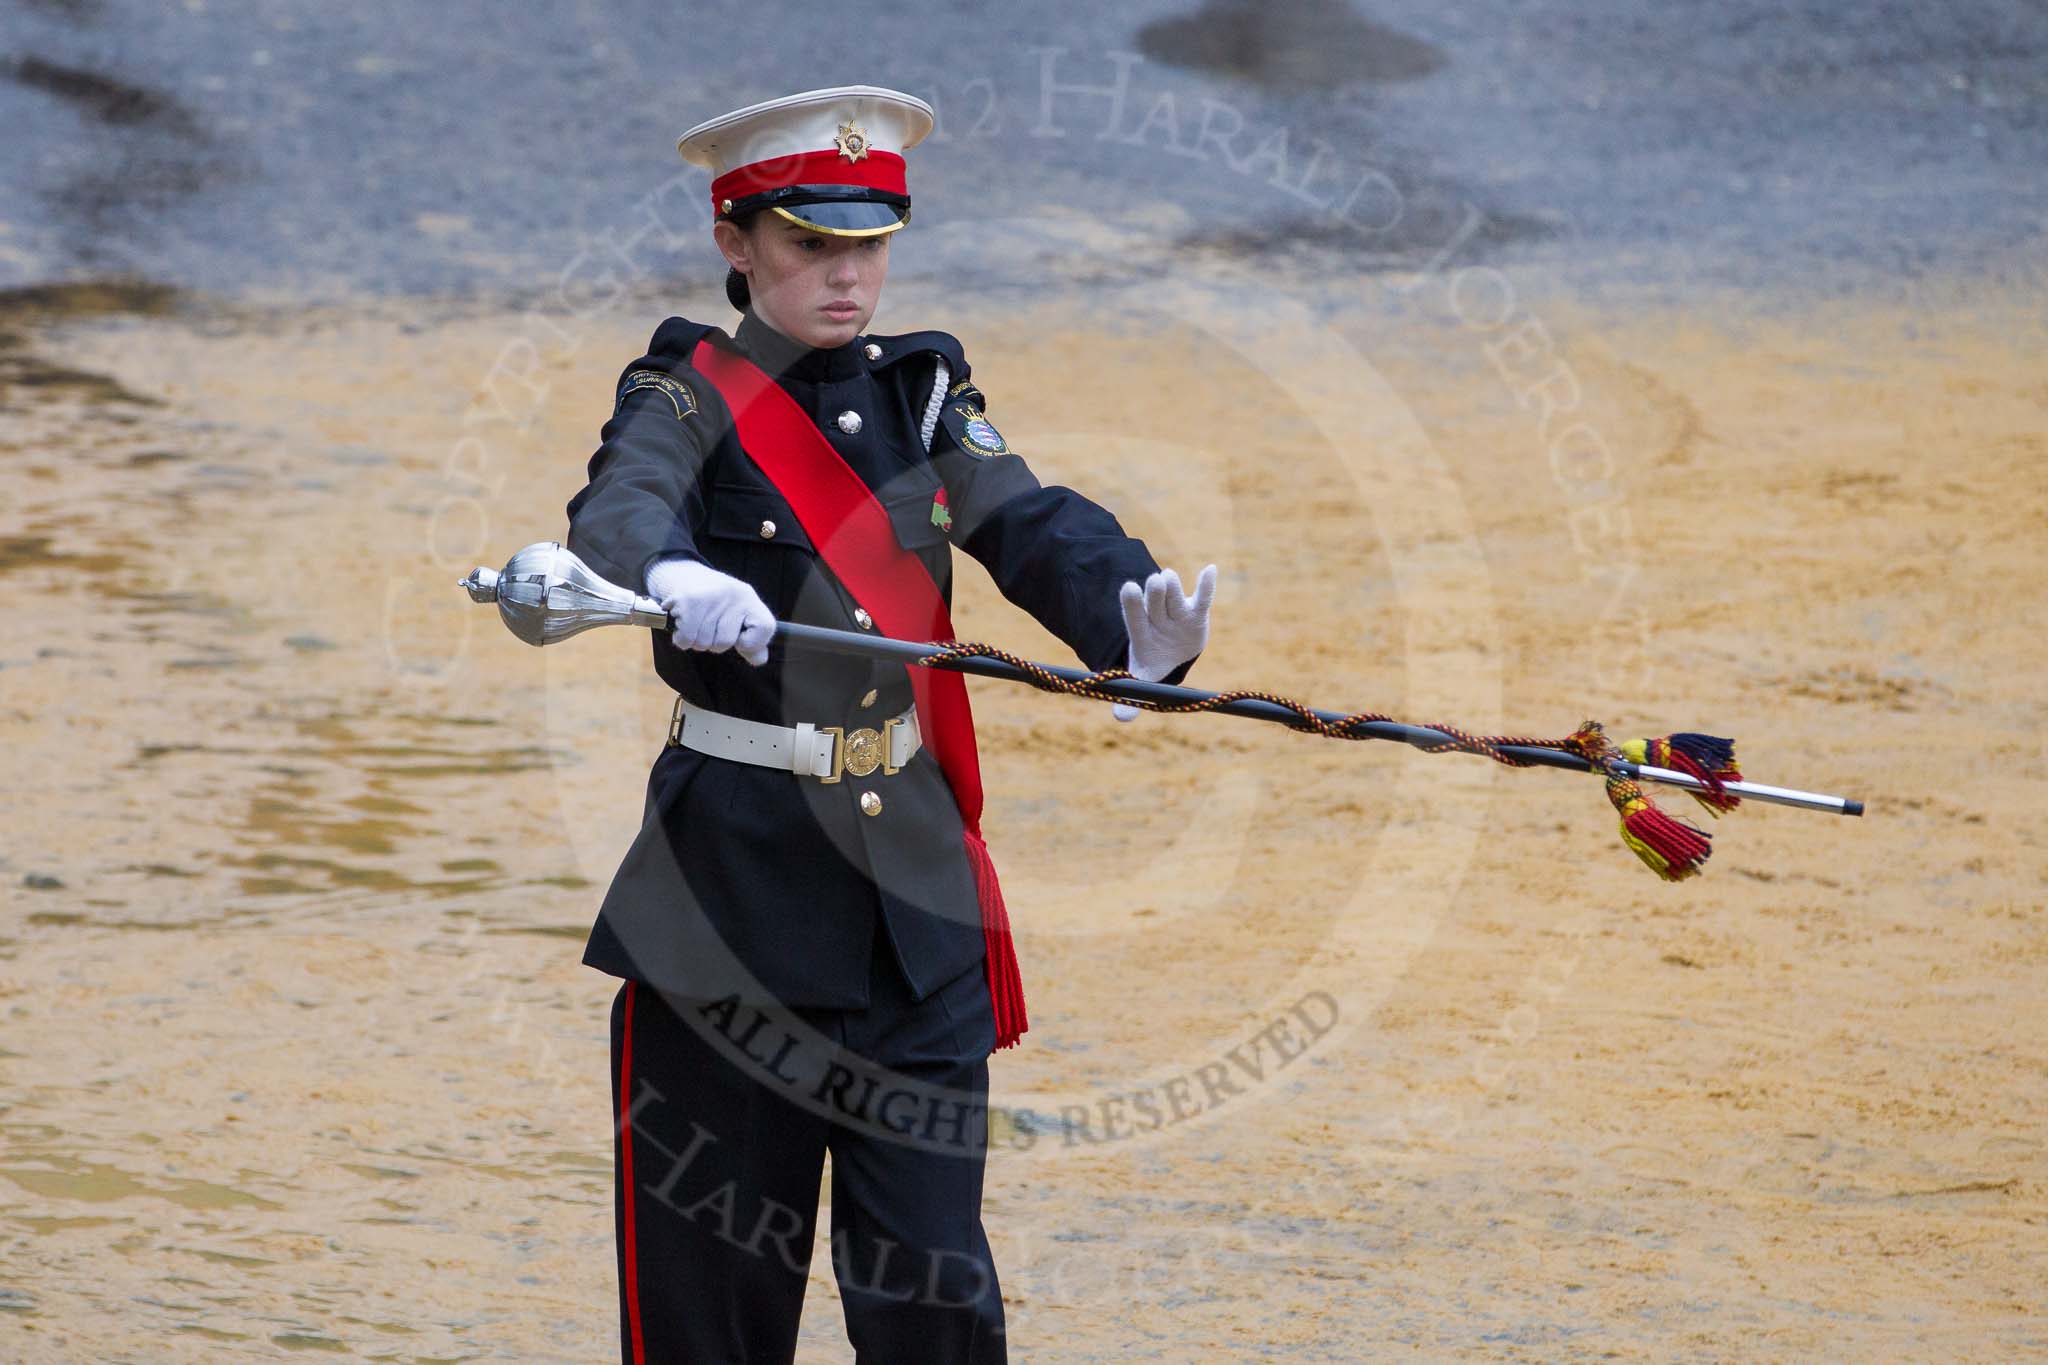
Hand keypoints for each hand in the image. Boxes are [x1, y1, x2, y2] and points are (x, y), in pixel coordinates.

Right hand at [645, 557, 775, 665]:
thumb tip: (759, 659)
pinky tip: (683, 624)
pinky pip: (685, 639)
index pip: (766, 627)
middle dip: (714, 643)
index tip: (740, 639)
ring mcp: (710, 597)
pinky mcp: (688, 601)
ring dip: (696, 640)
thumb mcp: (739, 614)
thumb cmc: (715, 602)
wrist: (684, 574)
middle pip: (725, 642)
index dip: (752, 643)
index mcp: (749, 597)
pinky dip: (681, 639)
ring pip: (703, 643)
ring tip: (695, 622)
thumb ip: (752, 640)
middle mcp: (733, 594)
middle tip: (709, 626)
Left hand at [1113, 564, 1215, 721]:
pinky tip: (1211, 570)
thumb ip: (1132, 697)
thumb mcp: (1143, 679)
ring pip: (1173, 595)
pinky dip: (1207, 585)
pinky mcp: (1197, 613)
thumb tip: (1120, 719)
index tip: (1128, 588)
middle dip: (1154, 593)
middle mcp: (1157, 618)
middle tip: (1154, 581)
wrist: (1172, 652)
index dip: (1131, 604)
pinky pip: (1203, 597)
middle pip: (1154, 602)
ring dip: (1171, 586)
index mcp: (1142, 633)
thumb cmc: (1154, 662)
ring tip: (1167, 577)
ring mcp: (1177, 613)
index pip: (1134, 617)